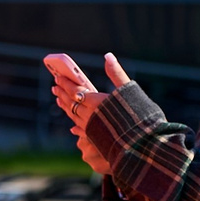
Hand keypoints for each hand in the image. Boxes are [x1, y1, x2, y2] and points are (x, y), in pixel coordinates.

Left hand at [46, 52, 129, 177]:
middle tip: (54, 86)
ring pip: (73, 115)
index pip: (75, 91)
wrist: (145, 145)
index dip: (66, 83)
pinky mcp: (95, 139)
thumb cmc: (141, 115)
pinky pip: (79, 128)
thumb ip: (116, 73)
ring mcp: (91, 128)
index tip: (57, 77)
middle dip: (62, 93)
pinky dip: (74, 122)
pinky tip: (72, 125)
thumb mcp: (129, 90)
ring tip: (59, 99)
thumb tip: (108, 55)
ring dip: (65, 106)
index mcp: (96, 102)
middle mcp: (90, 116)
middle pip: (71, 103)